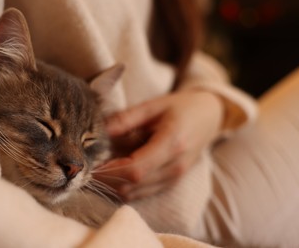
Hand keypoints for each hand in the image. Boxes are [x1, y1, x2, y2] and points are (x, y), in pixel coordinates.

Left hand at [94, 90, 223, 200]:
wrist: (209, 117)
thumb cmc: (180, 107)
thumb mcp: (153, 105)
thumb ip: (126, 118)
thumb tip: (100, 131)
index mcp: (172, 143)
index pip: (136, 168)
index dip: (111, 170)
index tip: (92, 164)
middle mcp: (175, 166)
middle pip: (134, 184)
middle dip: (108, 179)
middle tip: (89, 167)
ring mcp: (175, 177)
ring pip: (136, 192)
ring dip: (114, 184)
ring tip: (100, 168)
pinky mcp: (172, 182)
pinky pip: (143, 192)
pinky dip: (125, 186)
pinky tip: (115, 172)